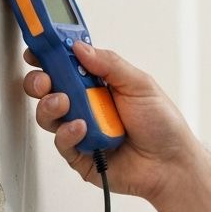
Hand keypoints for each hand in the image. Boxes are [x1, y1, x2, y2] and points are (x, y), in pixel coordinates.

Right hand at [21, 42, 210, 211]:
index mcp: (100, 84)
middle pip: (48, 89)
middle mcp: (87, 106)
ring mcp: (82, 130)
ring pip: (48, 115)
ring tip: (65, 102)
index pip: (66, 65)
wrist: (172, 165)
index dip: (49, 55)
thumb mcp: (140, 85)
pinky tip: (82, 128)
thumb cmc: (163, 126)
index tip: (38, 48)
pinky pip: (62, 143)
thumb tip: (80, 47)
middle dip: (39, 80)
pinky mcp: (80, 155)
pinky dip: (68, 133)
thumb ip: (109, 64)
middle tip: (45, 78)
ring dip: (50, 105)